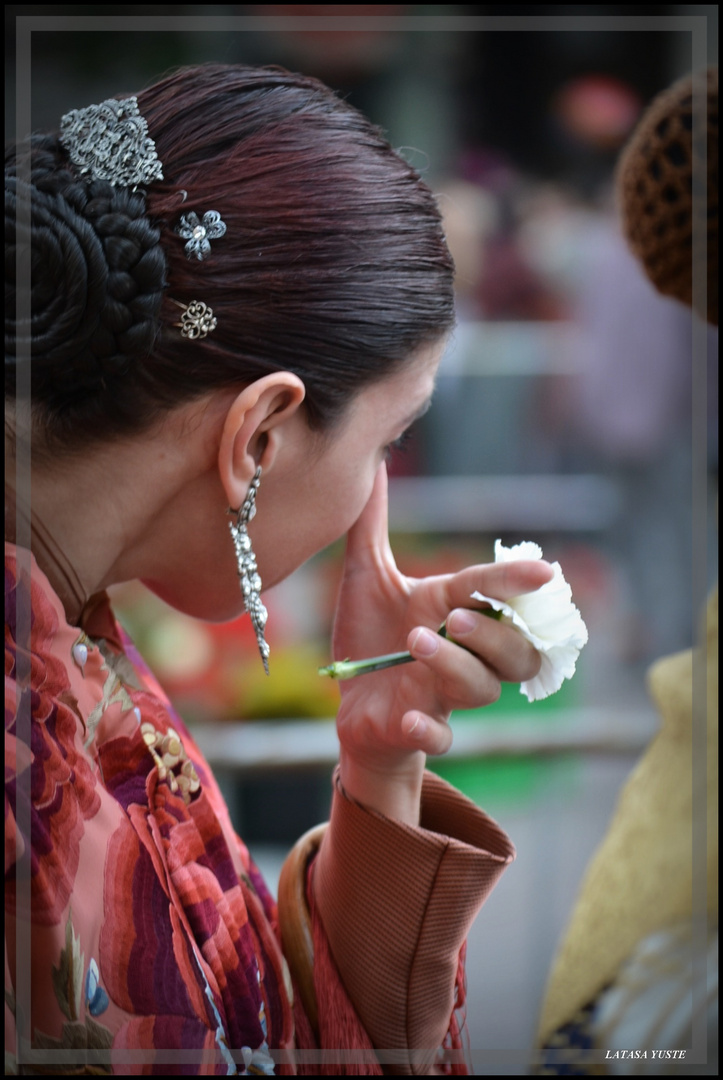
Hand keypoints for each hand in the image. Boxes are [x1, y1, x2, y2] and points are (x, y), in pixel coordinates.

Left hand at [332, 464, 553, 823]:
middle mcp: (462, 653)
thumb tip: (373, 461)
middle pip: (515, 653)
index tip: (544, 570)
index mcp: (452, 609)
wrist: (351, 701)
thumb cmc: (371, 638)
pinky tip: (410, 717)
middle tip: (457, 618)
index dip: (517, 581)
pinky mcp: (418, 729)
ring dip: (455, 667)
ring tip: (415, 644)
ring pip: (482, 689)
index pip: (492, 592)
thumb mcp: (365, 575)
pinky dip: (429, 730)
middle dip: (494, 635)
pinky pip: (440, 738)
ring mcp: (444, 694)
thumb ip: (372, 525)